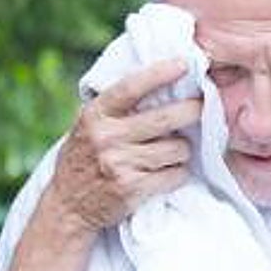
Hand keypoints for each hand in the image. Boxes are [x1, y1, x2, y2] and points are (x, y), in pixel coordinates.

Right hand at [49, 58, 202, 234]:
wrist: (68, 207)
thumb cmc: (85, 159)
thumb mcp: (88, 126)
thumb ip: (115, 107)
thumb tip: (160, 80)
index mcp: (95, 115)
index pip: (130, 88)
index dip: (160, 73)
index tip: (184, 64)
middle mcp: (106, 137)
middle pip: (165, 118)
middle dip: (192, 110)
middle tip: (202, 107)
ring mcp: (119, 164)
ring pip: (177, 148)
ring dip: (183, 150)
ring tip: (174, 151)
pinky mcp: (133, 189)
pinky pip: (176, 174)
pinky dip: (178, 173)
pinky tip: (168, 172)